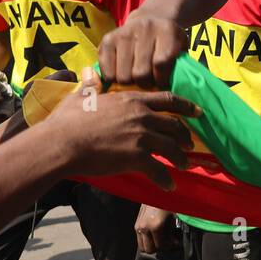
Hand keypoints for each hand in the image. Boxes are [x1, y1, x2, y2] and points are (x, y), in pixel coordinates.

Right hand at [49, 68, 199, 188]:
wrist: (61, 143)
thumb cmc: (67, 120)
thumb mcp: (81, 96)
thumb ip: (91, 85)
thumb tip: (89, 74)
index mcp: (132, 100)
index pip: (168, 99)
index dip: (186, 106)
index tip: (198, 111)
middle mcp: (142, 116)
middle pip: (173, 125)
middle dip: (184, 135)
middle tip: (190, 143)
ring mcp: (142, 137)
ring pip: (171, 147)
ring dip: (181, 157)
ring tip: (185, 165)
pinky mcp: (137, 157)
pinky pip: (159, 170)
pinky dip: (166, 178)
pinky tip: (169, 186)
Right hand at [98, 15, 187, 89]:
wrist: (151, 20)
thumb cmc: (167, 43)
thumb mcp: (180, 50)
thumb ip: (179, 68)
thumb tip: (167, 92)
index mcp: (167, 31)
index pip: (161, 63)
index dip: (161, 79)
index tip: (161, 83)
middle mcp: (145, 28)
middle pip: (140, 72)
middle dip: (145, 83)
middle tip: (147, 82)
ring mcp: (125, 32)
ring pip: (123, 74)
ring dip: (129, 82)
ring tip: (135, 78)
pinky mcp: (108, 39)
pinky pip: (107, 70)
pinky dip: (113, 78)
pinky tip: (121, 73)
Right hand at [134, 205, 178, 254]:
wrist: (157, 188)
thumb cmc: (169, 200)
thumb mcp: (175, 216)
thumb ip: (173, 232)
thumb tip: (174, 243)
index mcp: (155, 226)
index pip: (160, 246)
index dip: (169, 246)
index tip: (175, 242)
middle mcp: (144, 228)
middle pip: (148, 249)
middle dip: (159, 247)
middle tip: (168, 241)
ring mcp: (138, 225)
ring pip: (142, 246)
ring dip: (152, 244)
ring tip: (162, 237)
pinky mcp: (136, 223)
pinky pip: (140, 238)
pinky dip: (148, 238)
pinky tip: (156, 232)